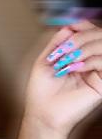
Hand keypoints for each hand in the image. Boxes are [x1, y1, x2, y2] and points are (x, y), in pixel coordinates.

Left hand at [23, 20, 101, 137]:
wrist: (42, 113)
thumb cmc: (42, 93)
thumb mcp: (46, 60)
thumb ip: (58, 40)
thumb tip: (70, 25)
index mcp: (80, 55)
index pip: (90, 31)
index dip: (81, 26)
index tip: (68, 30)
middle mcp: (91, 61)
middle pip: (99, 34)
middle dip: (79, 38)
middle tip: (63, 51)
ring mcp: (98, 72)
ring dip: (83, 48)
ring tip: (67, 62)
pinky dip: (89, 61)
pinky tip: (76, 69)